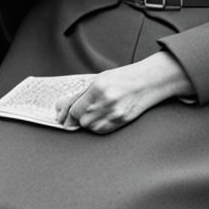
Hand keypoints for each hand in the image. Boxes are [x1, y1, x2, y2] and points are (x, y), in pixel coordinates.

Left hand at [54, 53, 193, 133]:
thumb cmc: (123, 78)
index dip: (68, 114)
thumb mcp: (99, 80)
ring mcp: (115, 113)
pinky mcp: (121, 121)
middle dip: (79, 118)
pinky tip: (103, 117)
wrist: (146, 82)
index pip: (75, 109)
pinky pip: (103, 130)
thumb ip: (82, 94)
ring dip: (89, 123)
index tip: (63, 116)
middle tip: (81, 112)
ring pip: (91, 127)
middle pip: (82, 120)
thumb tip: (62, 107)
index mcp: (97, 88)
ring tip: (95, 112)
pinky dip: (99, 126)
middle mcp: (105, 101)